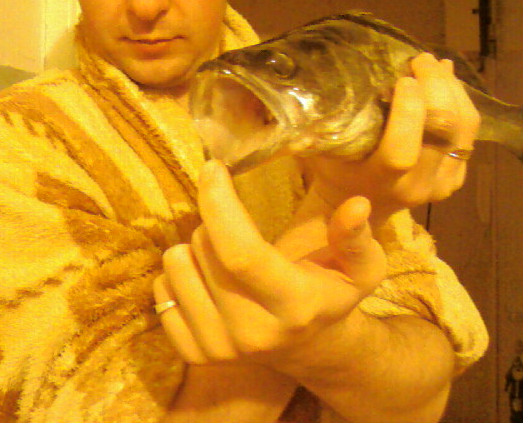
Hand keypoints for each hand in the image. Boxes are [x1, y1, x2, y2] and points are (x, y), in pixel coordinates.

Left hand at [153, 160, 385, 366]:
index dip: (220, 204)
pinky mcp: (193, 353)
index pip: (241, 253)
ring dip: (195, 247)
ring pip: (176, 265)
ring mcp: (218, 347)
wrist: (308, 349)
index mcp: (295, 306)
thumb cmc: (331, 294)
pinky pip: (161, 290)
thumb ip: (357, 237)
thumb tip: (356, 205)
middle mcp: (253, 332)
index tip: (213, 168)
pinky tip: (208, 280)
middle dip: (215, 220)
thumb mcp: (361, 267)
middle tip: (239, 227)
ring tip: (225, 256)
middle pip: (204, 250)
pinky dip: (179, 275)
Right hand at [304, 52, 479, 219]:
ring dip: (452, 89)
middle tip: (420, 60)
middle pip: (443, 132)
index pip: (402, 151)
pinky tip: (446, 81)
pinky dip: (460, 102)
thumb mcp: (322, 151)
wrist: (363, 202)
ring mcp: (443, 184)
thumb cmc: (336, 170)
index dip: (408, 112)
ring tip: (434, 64)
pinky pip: (469, 135)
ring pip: (463, 129)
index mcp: (381, 182)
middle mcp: (417, 186)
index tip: (402, 78)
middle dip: (436, 87)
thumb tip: (320, 83)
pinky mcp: (457, 177)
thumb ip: (321, 128)